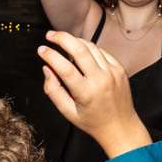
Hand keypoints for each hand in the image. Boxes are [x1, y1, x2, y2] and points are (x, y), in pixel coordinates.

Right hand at [38, 31, 149, 156]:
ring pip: (91, 47)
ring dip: (74, 40)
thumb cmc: (91, 121)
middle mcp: (101, 81)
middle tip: (49, 35)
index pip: (64, 68)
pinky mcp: (120, 69)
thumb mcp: (67, 112)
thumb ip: (53, 90)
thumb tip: (46, 68)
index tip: (41, 50)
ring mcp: (113, 73)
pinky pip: (101, 52)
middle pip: (79, 50)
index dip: (50, 55)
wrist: (120, 126)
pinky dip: (88, 48)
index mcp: (86, 94)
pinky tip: (80, 50)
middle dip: (62, 38)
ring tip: (62, 41)